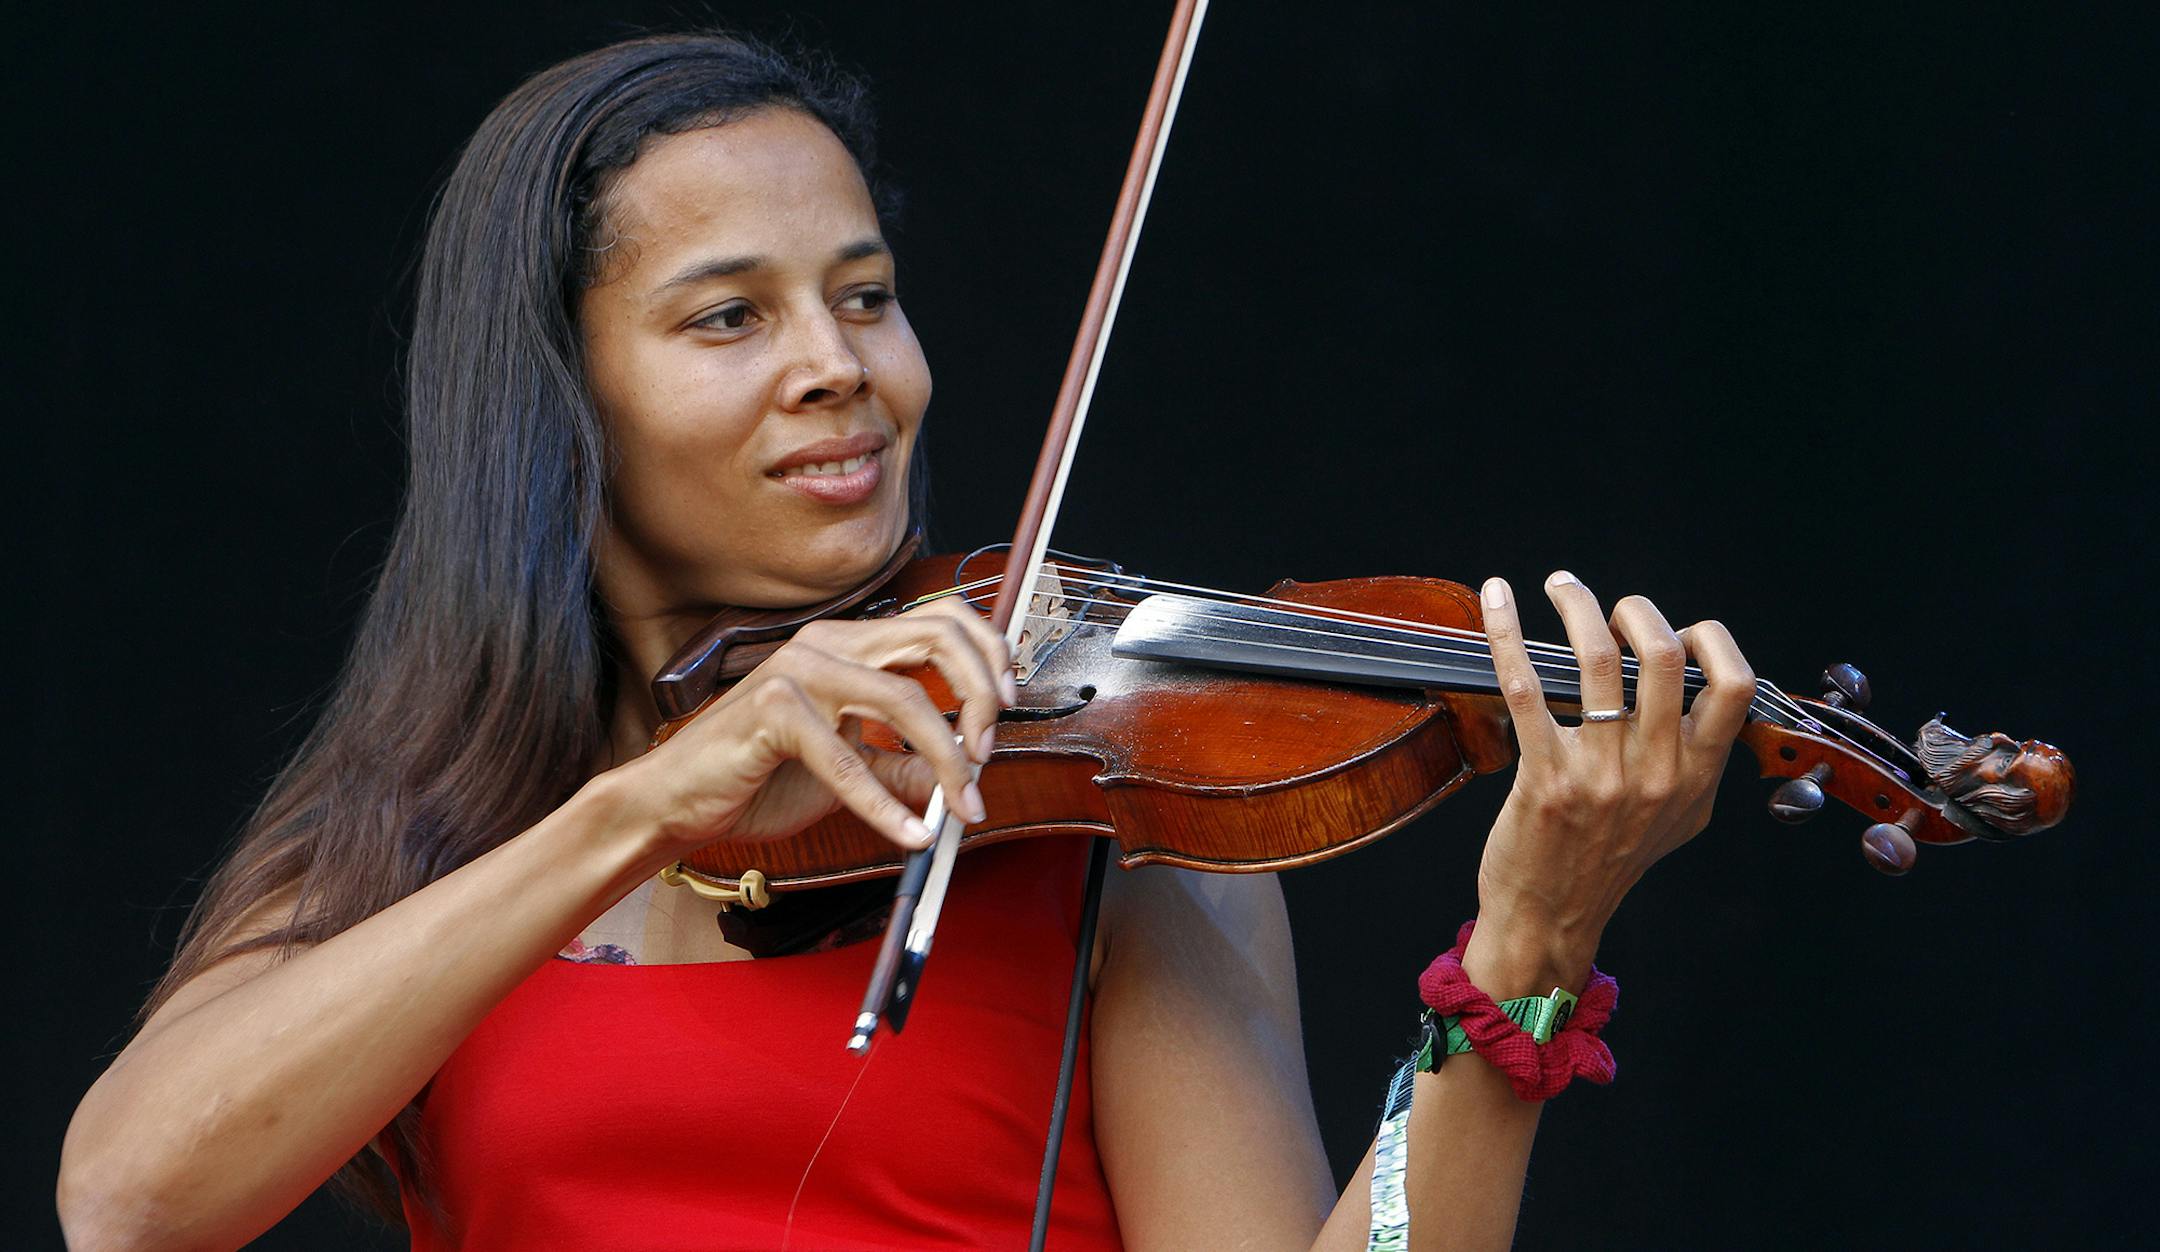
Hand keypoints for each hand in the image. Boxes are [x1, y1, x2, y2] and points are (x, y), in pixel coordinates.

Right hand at [612, 597, 1016, 859]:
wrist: (677, 802)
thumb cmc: (757, 778)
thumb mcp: (852, 771)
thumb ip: (904, 766)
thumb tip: (962, 777)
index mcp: (849, 644)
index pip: (940, 620)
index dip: (988, 656)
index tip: (1007, 707)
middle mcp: (828, 643)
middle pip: (937, 637)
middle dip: (981, 695)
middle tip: (987, 755)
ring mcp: (798, 670)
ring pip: (904, 699)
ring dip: (946, 759)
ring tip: (957, 806)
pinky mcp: (773, 711)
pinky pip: (849, 760)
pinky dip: (886, 806)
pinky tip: (909, 835)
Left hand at [1467, 570, 1755, 994]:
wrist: (1551, 920)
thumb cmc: (1605, 863)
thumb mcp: (1677, 820)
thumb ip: (1696, 761)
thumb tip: (1706, 697)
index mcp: (1695, 777)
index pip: (1735, 686)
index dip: (1710, 640)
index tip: (1677, 631)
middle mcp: (1655, 773)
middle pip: (1664, 656)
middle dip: (1637, 609)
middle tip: (1610, 605)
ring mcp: (1600, 776)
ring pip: (1596, 659)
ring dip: (1576, 603)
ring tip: (1560, 584)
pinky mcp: (1543, 777)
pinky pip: (1525, 686)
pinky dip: (1504, 631)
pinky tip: (1495, 598)